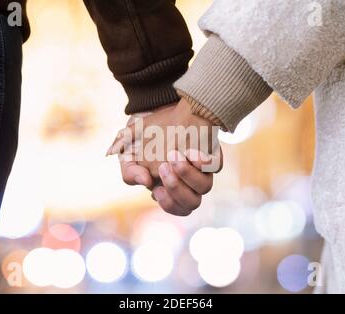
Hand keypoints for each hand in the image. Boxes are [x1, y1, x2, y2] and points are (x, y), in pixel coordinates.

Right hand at [107, 98, 222, 214]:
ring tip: (174, 154)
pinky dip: (203, 162)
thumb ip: (129, 171)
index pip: (176, 208)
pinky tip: (191, 151)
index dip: (167, 202)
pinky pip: (215, 165)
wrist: (162, 110)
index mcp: (169, 186)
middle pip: (192, 203)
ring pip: (205, 187)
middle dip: (176, 189)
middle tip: (164, 168)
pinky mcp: (211, 153)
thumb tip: (144, 182)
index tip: (156, 187)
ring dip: (187, 175)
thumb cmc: (145, 136)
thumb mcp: (129, 153)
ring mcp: (201, 169)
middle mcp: (188, 182)